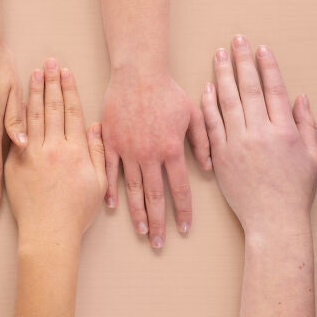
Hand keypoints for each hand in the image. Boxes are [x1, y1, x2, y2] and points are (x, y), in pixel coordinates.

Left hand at [5, 60, 106, 244]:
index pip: (72, 111)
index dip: (69, 89)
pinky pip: (16, 134)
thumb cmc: (76, 212)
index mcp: (76, 150)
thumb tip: (97, 127)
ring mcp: (32, 154)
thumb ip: (98, 152)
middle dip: (51, 82)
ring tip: (33, 72)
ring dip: (33, 92)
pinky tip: (16, 100)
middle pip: (52, 107)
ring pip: (32, 116)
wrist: (48, 233)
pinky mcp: (15, 163)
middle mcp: (53, 148)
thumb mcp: (97, 182)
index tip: (66, 71)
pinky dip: (17, 115)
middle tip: (49, 62)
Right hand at [102, 64, 209, 247]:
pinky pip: (110, 171)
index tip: (184, 228)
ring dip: (137, 213)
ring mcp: (127, 150)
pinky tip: (113, 206)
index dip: (183, 211)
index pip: (179, 188)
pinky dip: (111, 190)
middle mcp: (149, 154)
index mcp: (171, 149)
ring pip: (132, 189)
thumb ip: (203, 141)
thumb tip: (207, 167)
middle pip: (154, 196)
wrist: (137, 73)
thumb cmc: (167, 90)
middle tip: (159, 243)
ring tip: (141, 231)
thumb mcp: (193, 114)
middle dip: (158, 222)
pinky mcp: (110, 142)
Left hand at [202, 36, 316, 238]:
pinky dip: (208, 104)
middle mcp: (260, 133)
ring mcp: (238, 143)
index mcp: (285, 130)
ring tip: (219, 55)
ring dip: (223, 75)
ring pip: (228, 101)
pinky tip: (207, 86)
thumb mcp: (311, 156)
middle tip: (236, 40)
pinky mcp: (221, 155)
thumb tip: (300, 96)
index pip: (274, 90)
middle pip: (248, 89)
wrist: (272, 219)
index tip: (261, 49)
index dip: (267, 67)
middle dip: (242, 61)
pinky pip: (211, 124)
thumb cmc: (294, 190)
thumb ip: (306, 124)